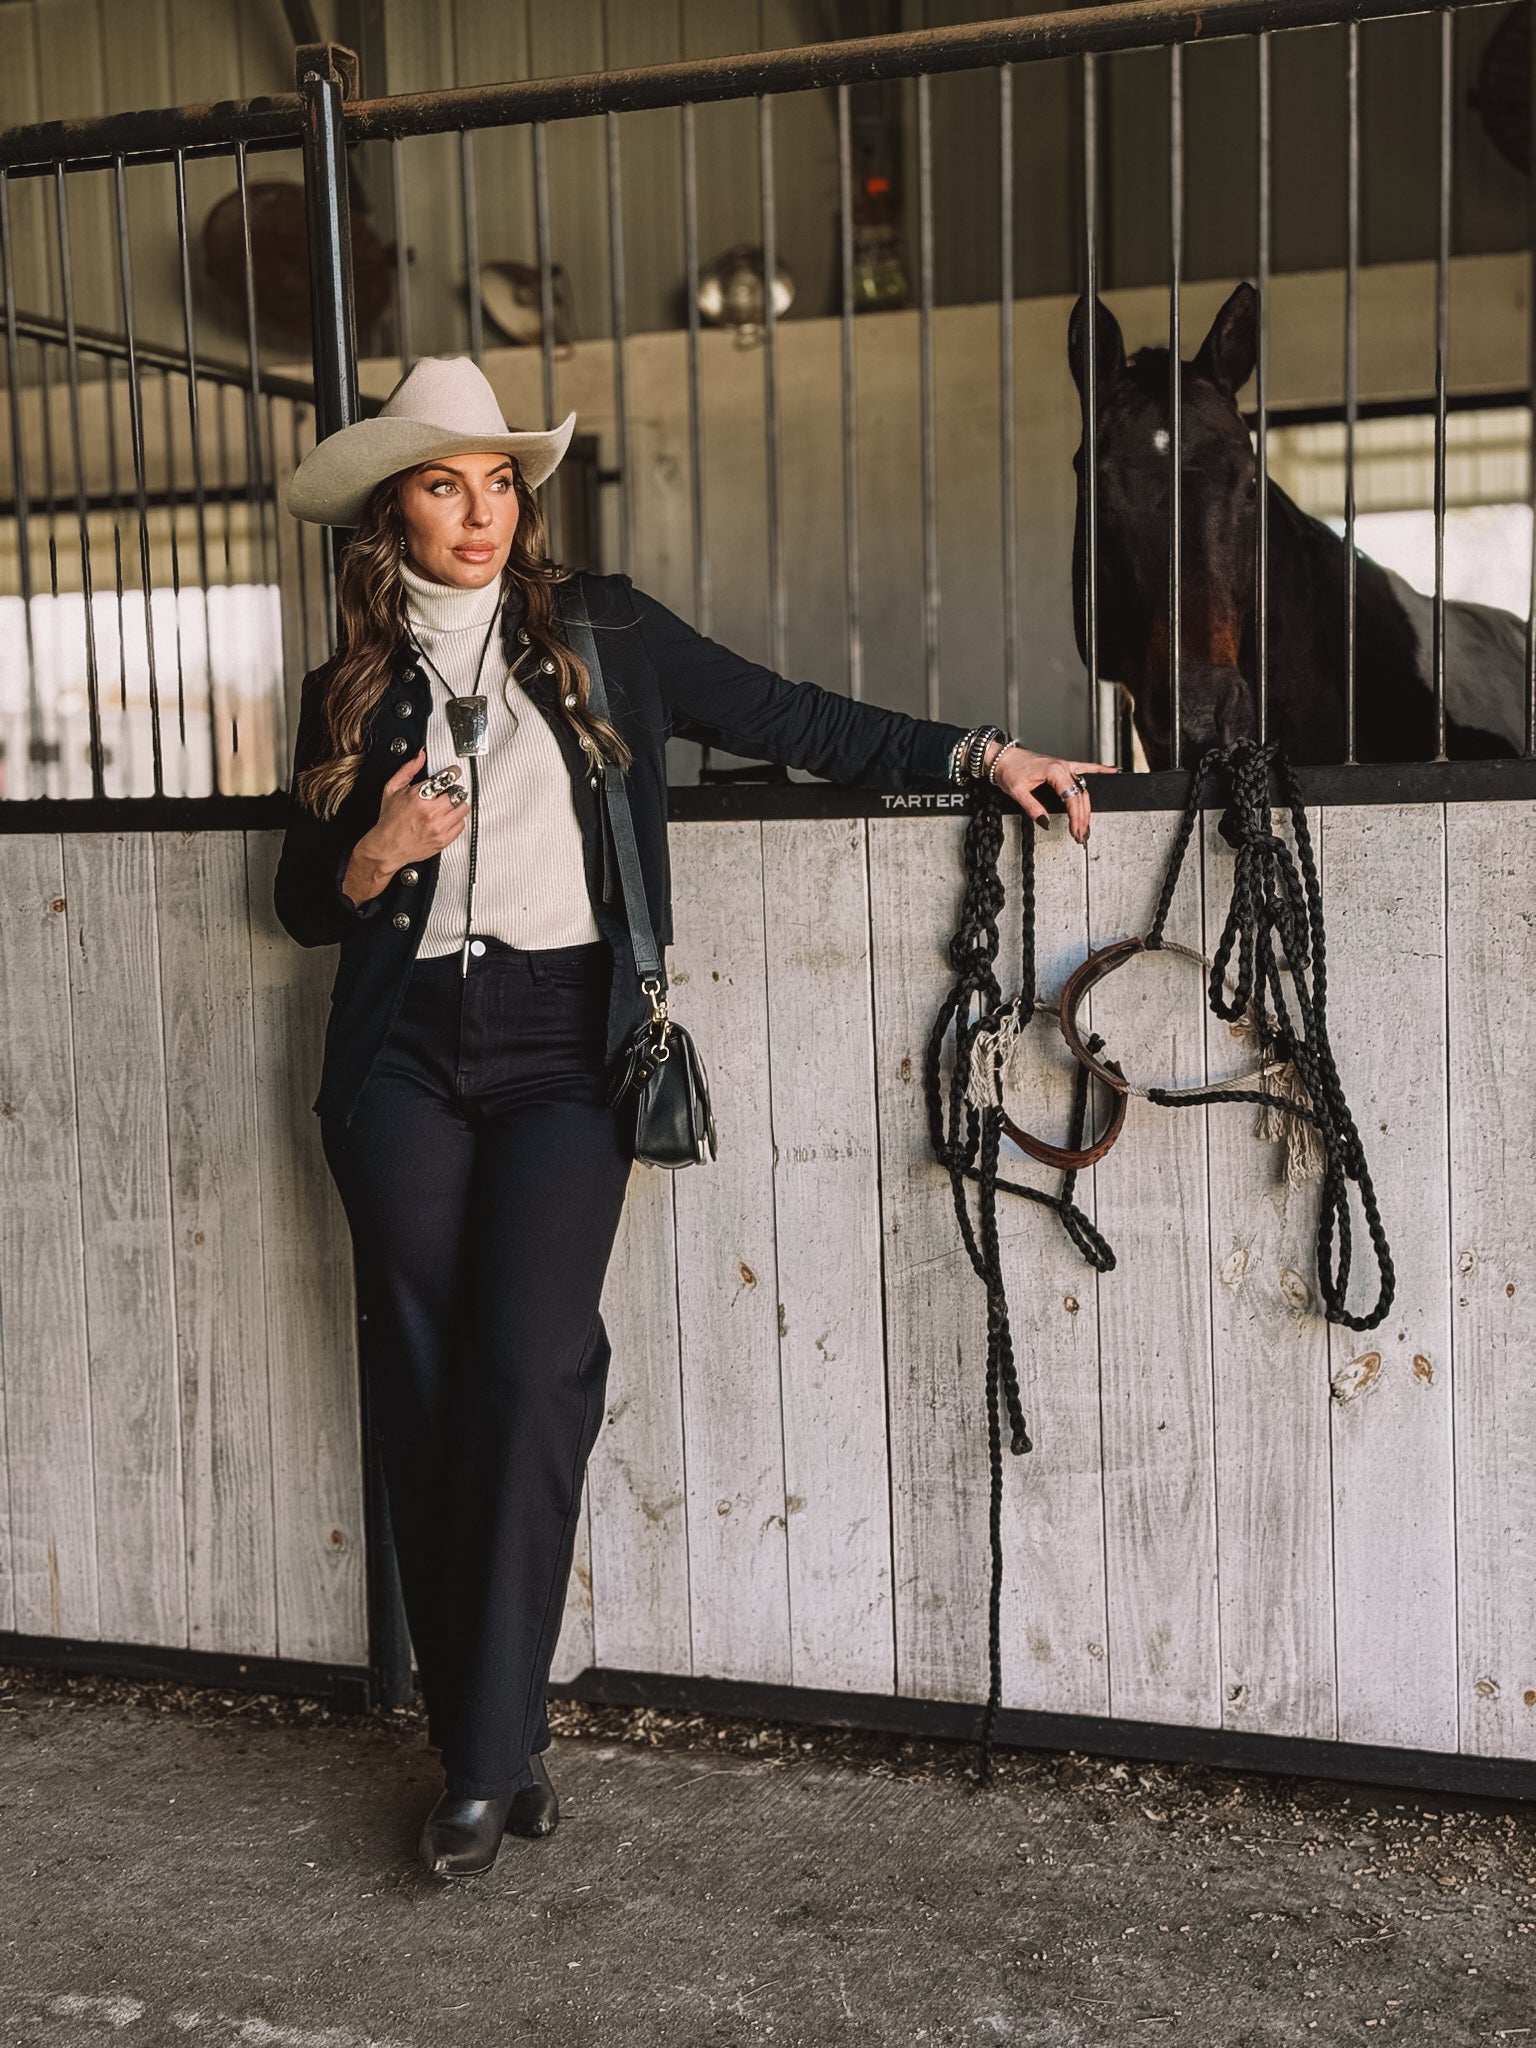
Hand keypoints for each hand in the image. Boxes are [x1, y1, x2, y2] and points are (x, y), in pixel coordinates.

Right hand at [344, 749, 467, 902]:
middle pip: (458, 793)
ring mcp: (439, 827)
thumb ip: (408, 769)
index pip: (446, 778)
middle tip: (448, 791)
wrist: (387, 847)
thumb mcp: (392, 789)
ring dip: (457, 805)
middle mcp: (431, 812)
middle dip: (454, 790)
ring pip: (463, 808)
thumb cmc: (389, 820)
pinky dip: (456, 820)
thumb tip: (420, 755)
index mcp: (419, 796)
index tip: (453, 772)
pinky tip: (446, 819)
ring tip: (448, 805)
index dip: (452, 773)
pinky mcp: (444, 839)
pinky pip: (461, 825)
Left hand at [985, 742, 1116, 844]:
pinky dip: (1100, 770)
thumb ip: (1033, 808)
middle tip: (1081, 835)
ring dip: (1087, 808)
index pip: (1072, 799)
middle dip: (1083, 818)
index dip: (1076, 818)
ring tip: (1087, 825)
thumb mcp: (1017, 792)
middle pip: (1080, 796)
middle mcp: (1063, 767)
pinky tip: (1113, 771)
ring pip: (1083, 789)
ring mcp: (1065, 766)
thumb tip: (1046, 823)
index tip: (1076, 831)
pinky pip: (1086, 768)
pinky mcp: (1063, 766)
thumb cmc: (1008, 770)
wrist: (1002, 757)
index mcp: (1054, 771)